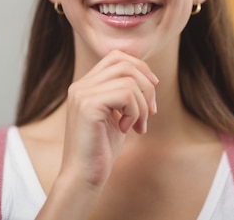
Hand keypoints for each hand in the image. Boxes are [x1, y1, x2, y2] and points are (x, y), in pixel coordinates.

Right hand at [58, 50, 158, 189]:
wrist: (83, 177)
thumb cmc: (102, 149)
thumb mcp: (117, 115)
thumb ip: (126, 94)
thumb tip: (150, 78)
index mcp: (86, 85)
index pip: (116, 57)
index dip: (140, 68)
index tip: (152, 88)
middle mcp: (80, 85)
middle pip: (125, 64)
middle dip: (146, 86)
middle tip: (150, 112)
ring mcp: (82, 94)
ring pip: (129, 79)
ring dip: (143, 104)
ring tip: (139, 125)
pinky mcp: (88, 106)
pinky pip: (126, 94)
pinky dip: (135, 111)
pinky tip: (126, 129)